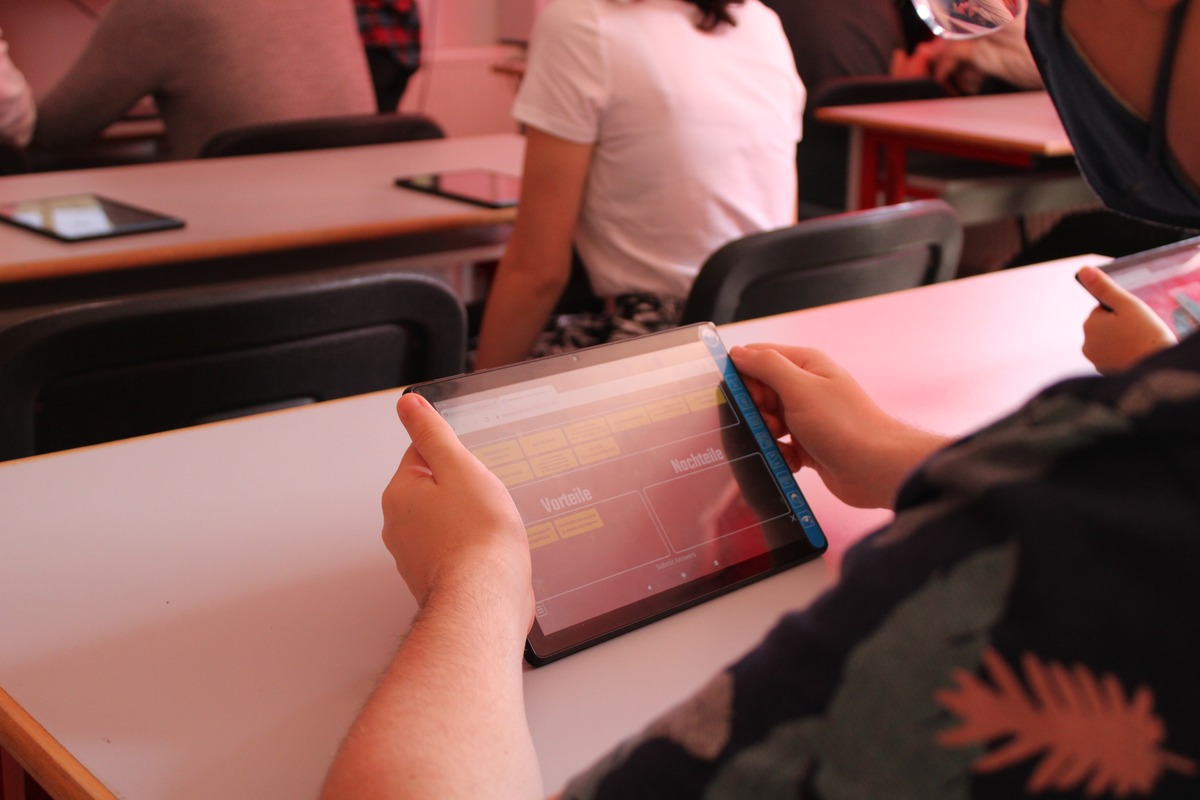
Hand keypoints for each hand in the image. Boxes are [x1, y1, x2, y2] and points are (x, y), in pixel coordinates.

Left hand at [384, 393, 533, 627]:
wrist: (485, 601)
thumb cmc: (478, 539)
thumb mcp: (460, 468)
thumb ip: (433, 433)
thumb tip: (408, 405)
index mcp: (400, 492)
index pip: (423, 453)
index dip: (457, 458)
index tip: (474, 472)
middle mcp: (399, 524)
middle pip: (436, 488)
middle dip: (465, 491)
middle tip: (485, 501)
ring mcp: (415, 555)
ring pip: (447, 520)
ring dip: (471, 520)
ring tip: (491, 529)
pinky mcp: (435, 577)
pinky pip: (455, 549)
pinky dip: (473, 548)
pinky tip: (490, 552)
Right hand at [730, 345, 950, 508]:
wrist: (875, 469)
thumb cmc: (844, 425)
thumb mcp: (799, 388)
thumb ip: (766, 366)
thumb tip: (738, 352)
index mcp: (805, 365)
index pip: (759, 357)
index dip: (745, 376)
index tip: (743, 397)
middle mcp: (806, 388)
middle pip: (759, 393)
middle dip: (756, 411)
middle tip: (769, 423)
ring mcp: (807, 417)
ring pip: (767, 422)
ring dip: (765, 435)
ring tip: (781, 443)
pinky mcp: (808, 445)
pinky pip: (779, 446)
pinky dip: (780, 454)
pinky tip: (792, 460)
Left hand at [1076, 266, 1176, 374]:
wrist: (1159, 369)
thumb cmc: (1146, 334)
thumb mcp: (1127, 305)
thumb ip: (1104, 287)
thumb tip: (1083, 270)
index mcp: (1089, 324)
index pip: (1103, 309)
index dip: (1121, 311)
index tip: (1134, 320)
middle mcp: (1086, 344)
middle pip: (1105, 326)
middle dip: (1120, 326)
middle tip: (1140, 331)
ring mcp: (1095, 360)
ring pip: (1109, 341)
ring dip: (1122, 340)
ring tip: (1138, 344)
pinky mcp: (1105, 373)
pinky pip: (1113, 356)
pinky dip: (1123, 354)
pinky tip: (1136, 355)